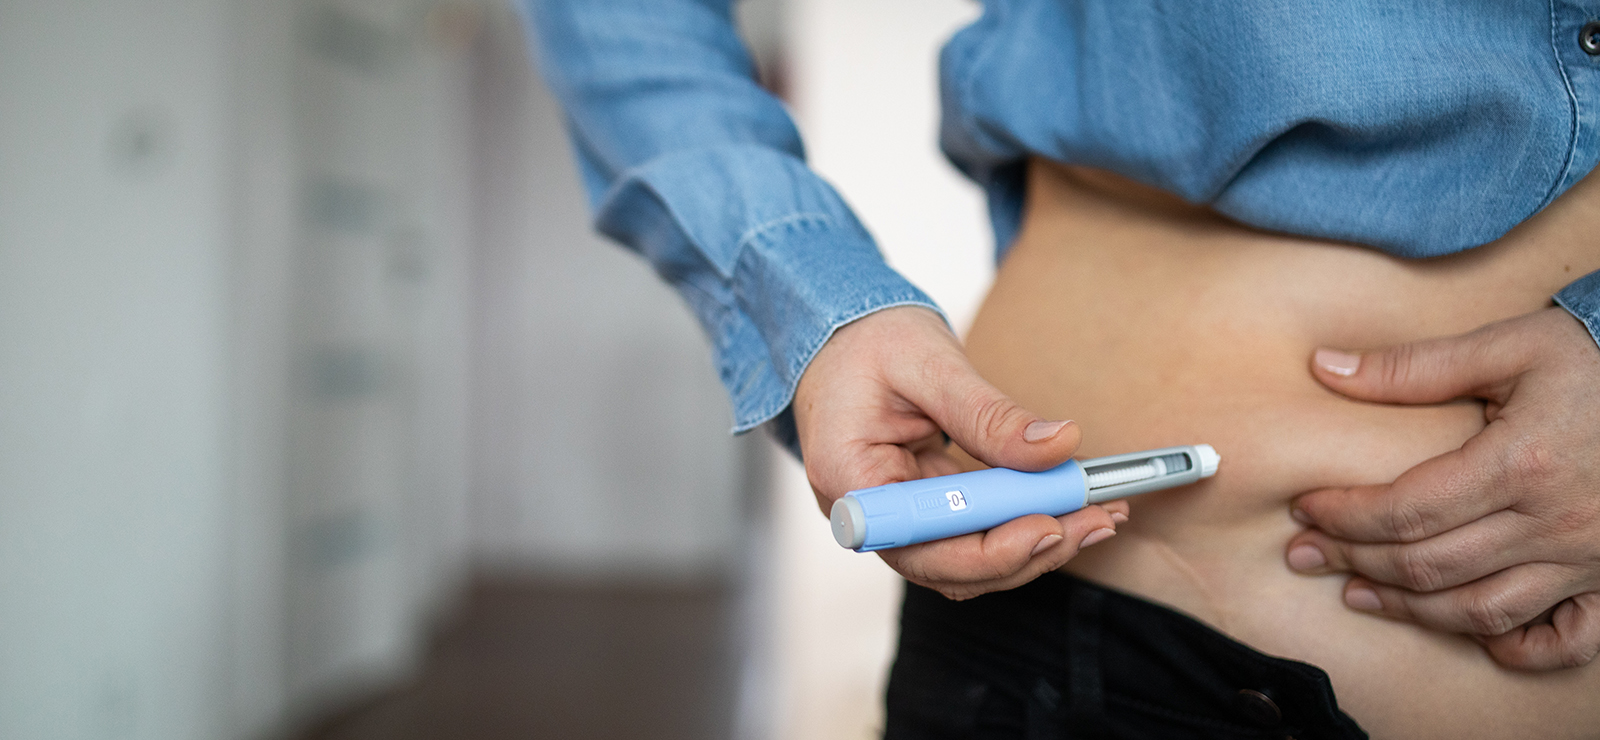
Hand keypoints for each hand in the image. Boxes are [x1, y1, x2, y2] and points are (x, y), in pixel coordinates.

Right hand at [792, 306, 1126, 600]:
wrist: (839, 331)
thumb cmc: (867, 340)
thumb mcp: (929, 362)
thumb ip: (989, 413)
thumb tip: (1057, 446)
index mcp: (850, 479)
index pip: (922, 544)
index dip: (990, 549)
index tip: (1050, 524)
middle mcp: (869, 514)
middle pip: (952, 566)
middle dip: (1029, 550)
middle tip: (1096, 520)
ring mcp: (895, 516)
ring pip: (969, 560)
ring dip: (1035, 544)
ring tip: (1097, 515)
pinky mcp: (923, 507)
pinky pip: (973, 532)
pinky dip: (1020, 521)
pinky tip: (1068, 505)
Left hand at [1286, 307, 1599, 669]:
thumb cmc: (1593, 359)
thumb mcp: (1508, 346)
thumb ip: (1414, 366)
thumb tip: (1324, 367)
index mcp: (1522, 464)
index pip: (1406, 510)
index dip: (1345, 516)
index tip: (1304, 508)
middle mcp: (1556, 523)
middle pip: (1431, 564)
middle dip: (1356, 562)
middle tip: (1306, 552)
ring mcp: (1588, 559)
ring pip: (1482, 610)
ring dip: (1410, 609)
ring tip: (1356, 593)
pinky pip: (1564, 639)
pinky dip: (1515, 646)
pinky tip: (1467, 629)